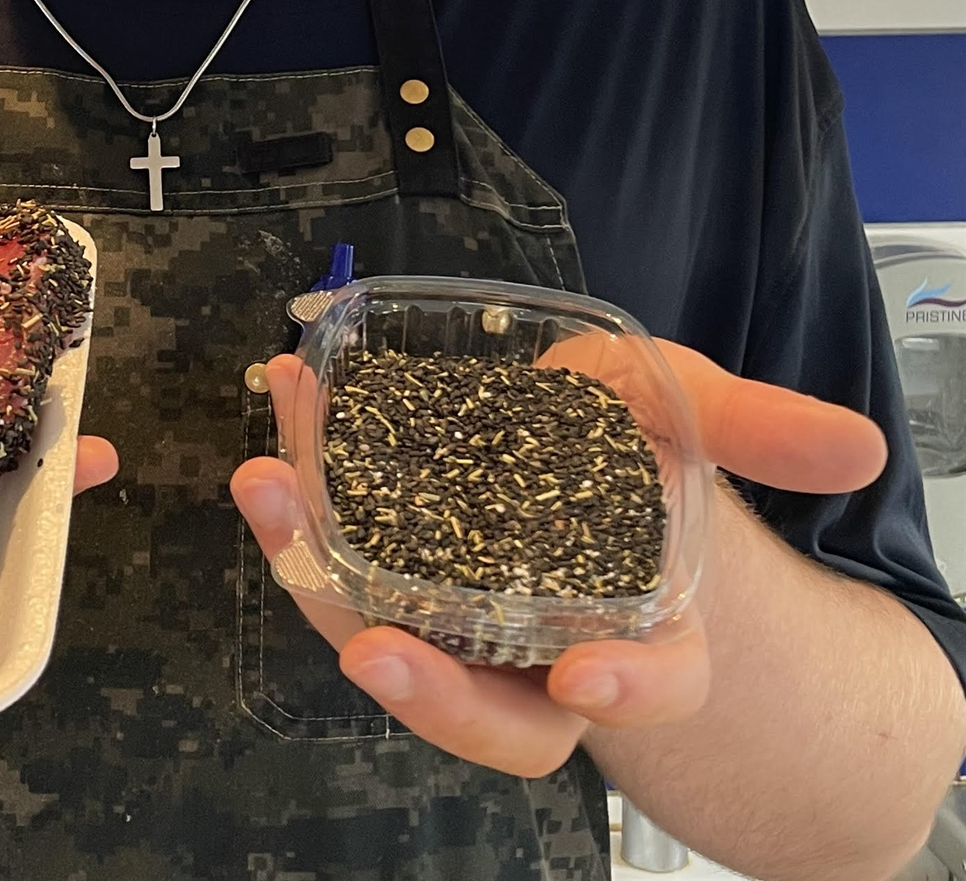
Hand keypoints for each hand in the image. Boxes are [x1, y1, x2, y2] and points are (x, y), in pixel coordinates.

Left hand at [230, 343, 884, 779]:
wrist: (586, 459)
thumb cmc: (648, 456)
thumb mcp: (702, 420)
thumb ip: (762, 430)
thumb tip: (861, 443)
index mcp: (637, 638)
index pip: (639, 685)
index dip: (623, 686)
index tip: (588, 680)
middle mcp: (536, 655)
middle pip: (489, 712)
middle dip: (428, 688)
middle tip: (372, 648)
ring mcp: (450, 619)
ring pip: (386, 636)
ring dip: (316, 572)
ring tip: (267, 492)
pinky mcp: (384, 563)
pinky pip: (338, 551)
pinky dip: (301, 489)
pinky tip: (274, 418)